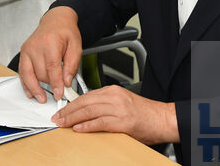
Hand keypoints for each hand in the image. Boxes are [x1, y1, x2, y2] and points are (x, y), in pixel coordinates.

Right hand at [18, 6, 82, 102]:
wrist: (56, 20)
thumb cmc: (66, 31)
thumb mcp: (76, 46)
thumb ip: (72, 65)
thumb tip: (66, 81)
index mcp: (50, 42)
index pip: (52, 68)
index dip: (56, 84)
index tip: (60, 94)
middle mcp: (36, 46)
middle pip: (40, 73)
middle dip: (49, 87)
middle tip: (57, 95)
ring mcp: (27, 49)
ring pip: (28, 74)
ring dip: (35, 88)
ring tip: (41, 98)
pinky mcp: (23, 52)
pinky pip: (22, 71)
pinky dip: (26, 83)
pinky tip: (31, 91)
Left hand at [52, 85, 178, 144]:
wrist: (162, 119)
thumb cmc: (144, 113)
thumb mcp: (122, 102)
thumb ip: (105, 104)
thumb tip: (86, 112)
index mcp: (113, 91)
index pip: (86, 95)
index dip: (71, 103)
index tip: (62, 109)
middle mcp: (114, 97)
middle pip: (85, 102)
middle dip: (68, 110)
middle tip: (57, 117)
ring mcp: (118, 109)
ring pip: (89, 111)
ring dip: (72, 118)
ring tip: (62, 123)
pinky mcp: (122, 122)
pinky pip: (100, 123)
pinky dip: (87, 126)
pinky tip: (78, 129)